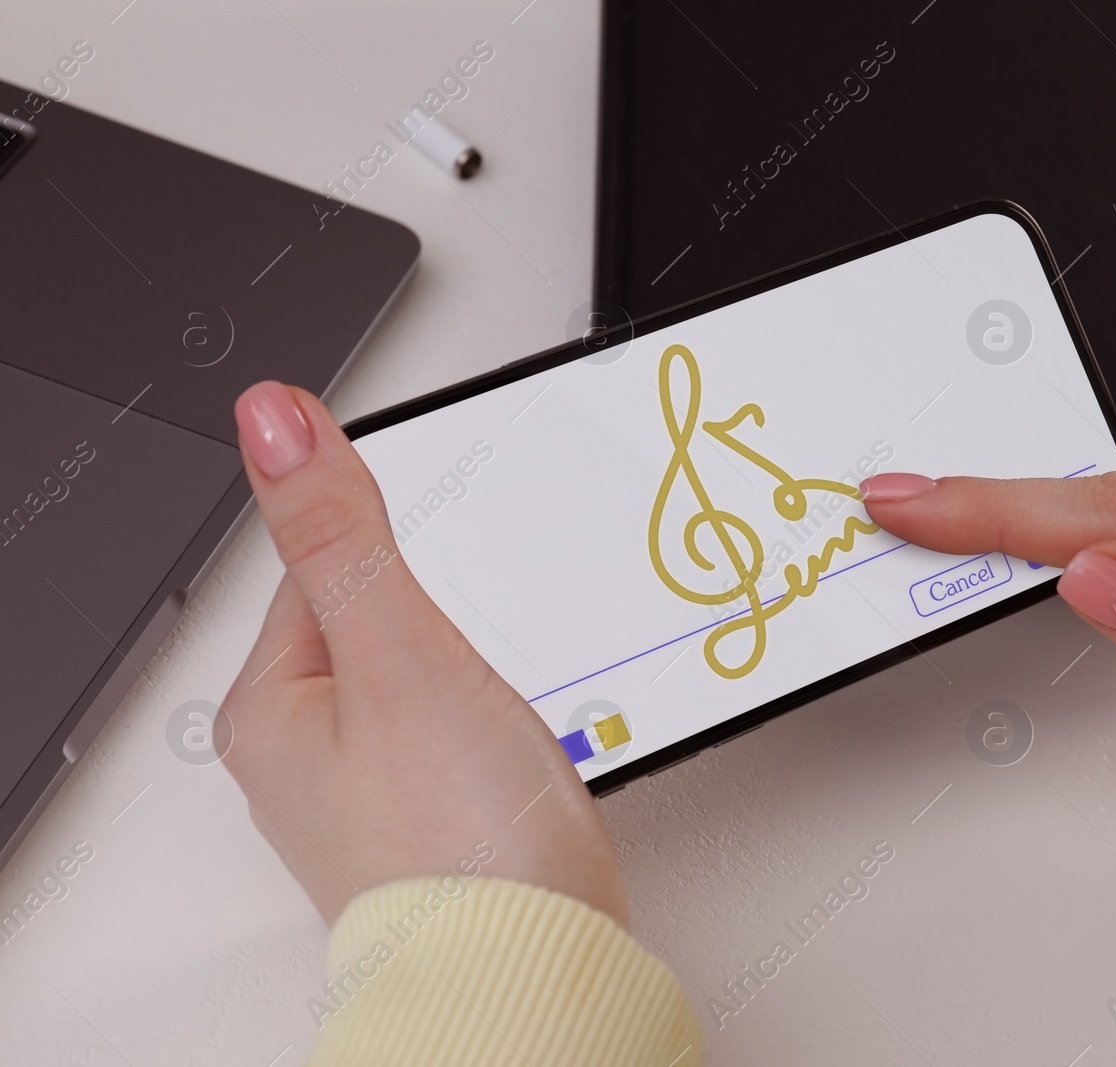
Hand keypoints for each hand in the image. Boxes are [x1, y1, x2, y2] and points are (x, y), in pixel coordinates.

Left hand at [220, 382, 626, 926]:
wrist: (536, 968)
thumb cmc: (461, 839)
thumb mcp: (399, 654)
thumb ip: (340, 533)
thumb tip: (272, 421)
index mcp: (272, 709)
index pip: (322, 568)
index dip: (400, 554)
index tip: (444, 581)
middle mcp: (306, 757)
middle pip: (378, 621)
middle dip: (443, 620)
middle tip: (480, 666)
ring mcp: (369, 794)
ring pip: (424, 676)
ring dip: (476, 673)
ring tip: (502, 718)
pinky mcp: (430, 821)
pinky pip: (454, 731)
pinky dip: (493, 723)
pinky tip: (516, 750)